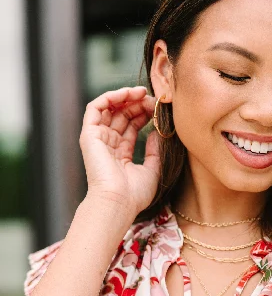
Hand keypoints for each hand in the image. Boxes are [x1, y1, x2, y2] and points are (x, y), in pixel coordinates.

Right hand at [79, 86, 161, 217]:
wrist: (117, 202)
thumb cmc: (134, 195)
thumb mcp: (153, 170)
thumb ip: (155, 151)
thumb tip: (157, 132)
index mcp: (121, 154)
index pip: (131, 127)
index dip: (144, 114)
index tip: (158, 109)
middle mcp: (108, 145)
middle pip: (121, 115)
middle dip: (137, 104)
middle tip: (153, 99)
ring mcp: (98, 139)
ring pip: (109, 109)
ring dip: (126, 97)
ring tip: (142, 93)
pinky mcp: (89, 135)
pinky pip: (95, 107)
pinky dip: (110, 97)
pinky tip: (127, 94)